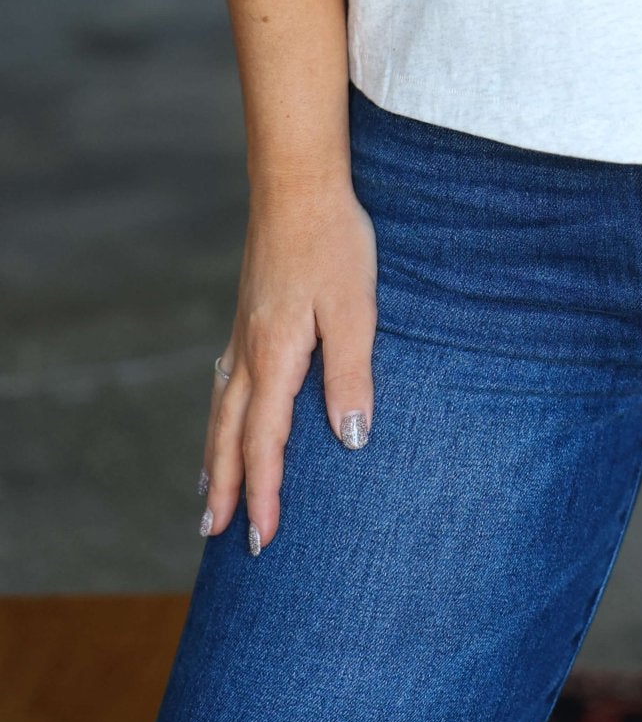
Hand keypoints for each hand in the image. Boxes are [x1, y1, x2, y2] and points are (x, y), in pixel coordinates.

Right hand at [199, 181, 377, 552]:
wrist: (298, 183)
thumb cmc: (334, 240)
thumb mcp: (355, 308)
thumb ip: (351, 373)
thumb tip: (351, 439)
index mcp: (274, 356)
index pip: (264, 442)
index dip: (264, 492)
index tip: (262, 538)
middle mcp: (248, 351)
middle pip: (228, 435)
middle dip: (226, 488)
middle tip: (216, 537)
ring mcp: (243, 331)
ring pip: (220, 410)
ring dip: (214, 457)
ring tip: (206, 495)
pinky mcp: (248, 314)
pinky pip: (224, 381)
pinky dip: (218, 416)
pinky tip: (222, 416)